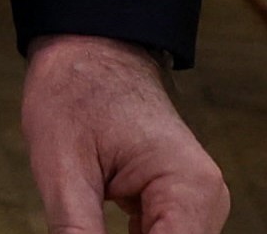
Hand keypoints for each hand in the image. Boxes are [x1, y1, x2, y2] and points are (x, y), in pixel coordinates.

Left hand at [22, 35, 226, 232]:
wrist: (89, 50)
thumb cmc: (75, 91)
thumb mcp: (62, 167)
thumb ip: (75, 232)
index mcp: (189, 187)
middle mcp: (205, 200)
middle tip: (79, 227)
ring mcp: (195, 205)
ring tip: (85, 221)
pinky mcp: (176, 208)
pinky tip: (94, 230)